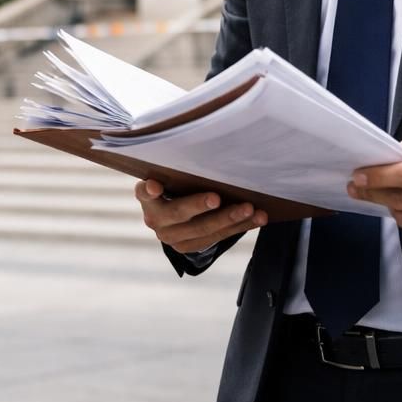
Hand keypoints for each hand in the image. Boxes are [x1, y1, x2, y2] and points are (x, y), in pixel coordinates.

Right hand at [135, 179, 266, 253]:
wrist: (170, 219)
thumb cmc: (174, 188)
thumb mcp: (169, 179)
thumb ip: (175, 173)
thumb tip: (203, 153)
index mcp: (148, 198)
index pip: (144, 192)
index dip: (149, 190)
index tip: (156, 186)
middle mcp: (155, 219)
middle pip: (178, 213)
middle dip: (199, 205)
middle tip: (217, 198)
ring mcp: (171, 237)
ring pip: (203, 229)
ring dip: (230, 219)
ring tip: (250, 209)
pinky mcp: (188, 247)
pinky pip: (217, 238)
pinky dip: (239, 227)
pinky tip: (256, 218)